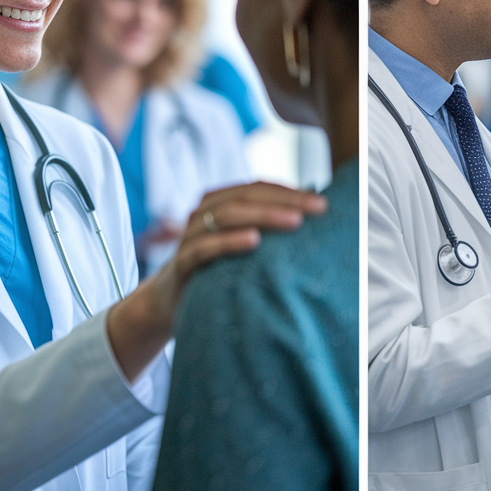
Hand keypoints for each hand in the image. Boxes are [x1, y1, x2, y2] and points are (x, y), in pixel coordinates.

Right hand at [108, 181, 326, 379]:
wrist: (167, 303)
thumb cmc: (215, 271)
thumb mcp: (240, 248)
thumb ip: (264, 231)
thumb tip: (313, 219)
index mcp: (219, 203)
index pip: (257, 188)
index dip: (289, 191)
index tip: (322, 202)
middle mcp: (203, 213)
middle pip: (245, 196)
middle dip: (284, 200)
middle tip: (317, 208)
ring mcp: (190, 236)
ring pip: (226, 215)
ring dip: (263, 215)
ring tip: (294, 221)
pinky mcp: (181, 262)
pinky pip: (204, 247)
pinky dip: (229, 241)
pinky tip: (254, 241)